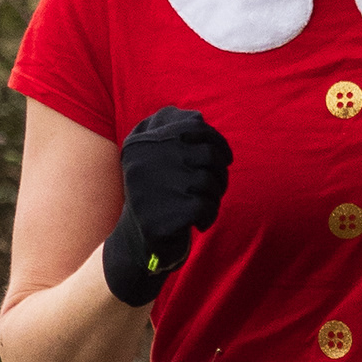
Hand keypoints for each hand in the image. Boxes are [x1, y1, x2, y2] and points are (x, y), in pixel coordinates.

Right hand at [101, 107, 232, 306]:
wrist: (137, 244)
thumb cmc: (158, 195)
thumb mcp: (157, 160)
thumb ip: (173, 135)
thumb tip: (198, 117)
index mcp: (140, 142)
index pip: (194, 125)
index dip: (218, 141)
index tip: (225, 158)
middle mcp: (142, 160)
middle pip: (207, 154)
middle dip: (220, 173)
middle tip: (213, 189)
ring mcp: (150, 188)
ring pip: (209, 181)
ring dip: (214, 197)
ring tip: (200, 206)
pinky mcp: (161, 216)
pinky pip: (206, 206)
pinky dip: (209, 216)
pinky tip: (198, 223)